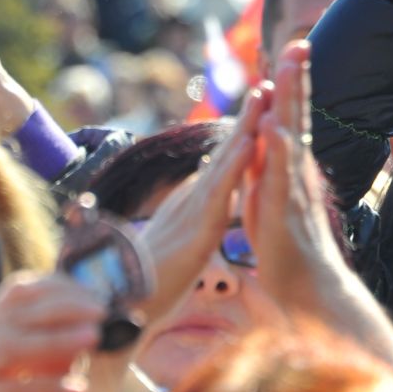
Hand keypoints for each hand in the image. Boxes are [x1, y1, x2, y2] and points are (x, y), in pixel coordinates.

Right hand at [130, 81, 267, 325]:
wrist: (125, 309)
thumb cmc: (149, 281)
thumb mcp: (178, 240)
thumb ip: (188, 216)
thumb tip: (200, 196)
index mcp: (194, 202)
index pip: (223, 161)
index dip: (242, 132)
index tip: (261, 103)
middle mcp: (194, 198)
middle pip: (226, 150)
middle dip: (248, 117)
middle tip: (267, 82)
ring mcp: (195, 210)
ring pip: (225, 161)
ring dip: (245, 126)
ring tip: (263, 94)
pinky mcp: (199, 229)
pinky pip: (221, 190)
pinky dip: (236, 164)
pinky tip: (250, 141)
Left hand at [243, 41, 341, 308]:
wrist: (308, 289)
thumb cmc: (287, 246)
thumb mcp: (267, 195)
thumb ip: (264, 165)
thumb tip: (260, 137)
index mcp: (288, 166)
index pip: (288, 115)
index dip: (290, 82)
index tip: (292, 47)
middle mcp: (295, 170)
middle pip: (295, 115)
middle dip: (296, 77)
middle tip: (299, 40)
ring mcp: (293, 186)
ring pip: (290, 134)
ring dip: (290, 99)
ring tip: (292, 66)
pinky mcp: (285, 208)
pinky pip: (279, 175)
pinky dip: (277, 149)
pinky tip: (273, 126)